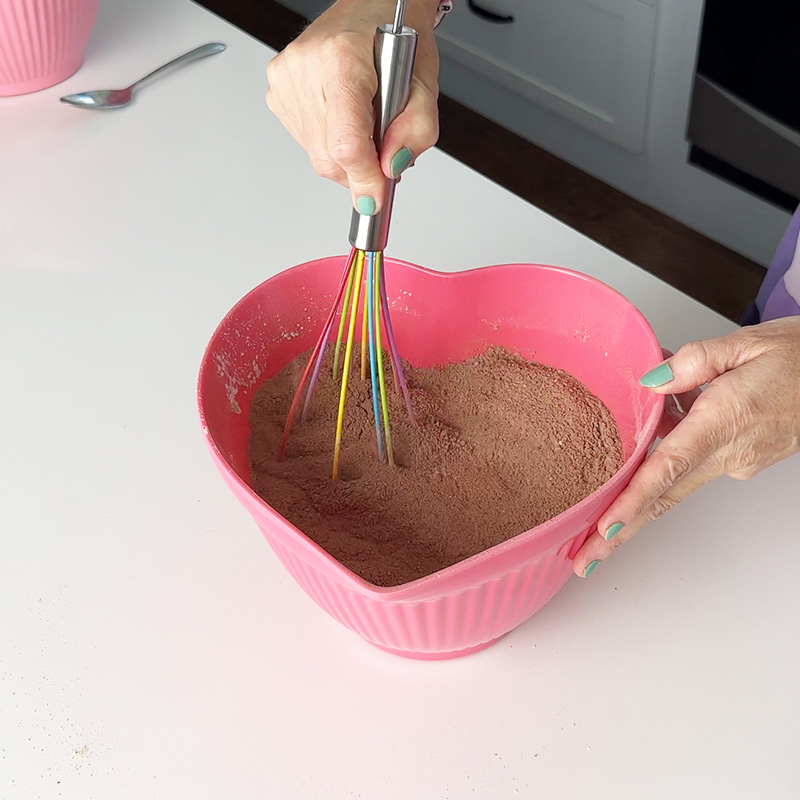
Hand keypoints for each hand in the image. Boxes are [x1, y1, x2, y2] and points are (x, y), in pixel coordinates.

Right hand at [265, 0, 440, 213]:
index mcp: (341, 59)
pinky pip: (307, 143)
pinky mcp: (278, 92)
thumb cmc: (395, 31)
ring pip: (318, 156)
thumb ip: (418, 129)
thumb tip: (391, 168)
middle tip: (384, 146)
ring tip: (365, 120)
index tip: (375, 198)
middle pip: (331, 158)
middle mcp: (306, 68)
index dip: (364, 179)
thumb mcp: (425, 80)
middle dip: (362, 168)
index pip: (346, 144)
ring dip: (348, 156)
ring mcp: (286, 81)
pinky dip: (332, 143)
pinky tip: (344, 116)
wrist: (370, 4)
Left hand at [573, 316, 799, 577]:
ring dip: (637, 499)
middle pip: (664, 497)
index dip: (633, 502)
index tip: (606, 531)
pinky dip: (666, 458)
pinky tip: (654, 430)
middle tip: (583, 560)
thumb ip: (692, 361)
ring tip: (598, 517)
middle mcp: (731, 452)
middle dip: (622, 531)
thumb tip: (650, 382)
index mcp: (726, 420)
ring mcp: (737, 461)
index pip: (668, 469)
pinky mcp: (741, 460)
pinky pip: (692, 464)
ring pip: (675, 483)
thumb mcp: (744, 343)